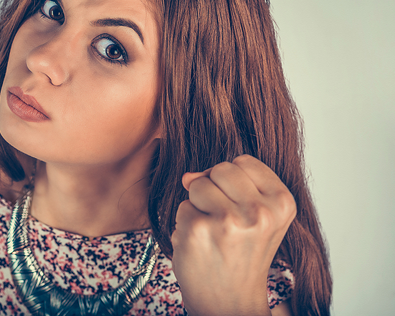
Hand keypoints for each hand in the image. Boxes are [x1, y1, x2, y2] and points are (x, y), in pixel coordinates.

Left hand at [171, 155, 295, 315]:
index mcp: (281, 203)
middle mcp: (259, 211)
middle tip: (224, 221)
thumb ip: (229, 186)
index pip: (243, 162)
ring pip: (197, 184)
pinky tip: (201, 244)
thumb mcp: (256, 217)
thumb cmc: (243, 255)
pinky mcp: (199, 230)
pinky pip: (182, 207)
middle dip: (214, 189)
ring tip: (212, 232)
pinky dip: (185, 224)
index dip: (232, 180)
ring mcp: (228, 220)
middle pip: (220, 168)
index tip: (239, 205)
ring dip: (197, 206)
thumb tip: (188, 176)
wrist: (231, 303)